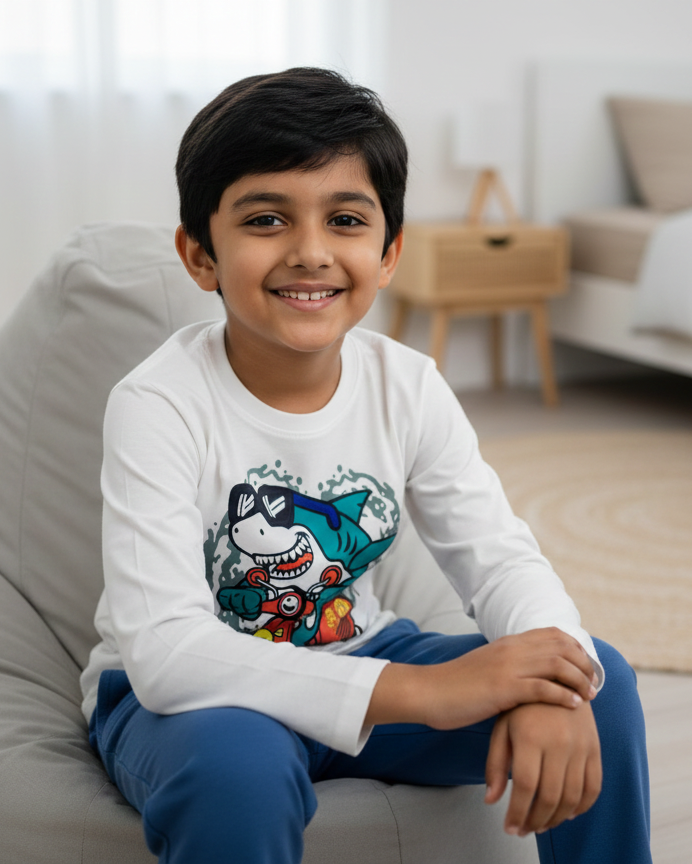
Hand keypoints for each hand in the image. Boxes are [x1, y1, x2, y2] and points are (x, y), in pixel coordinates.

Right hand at [366, 627, 597, 729]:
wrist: (428, 691)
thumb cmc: (456, 686)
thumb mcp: (487, 667)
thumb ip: (509, 665)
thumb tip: (529, 674)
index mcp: (507, 642)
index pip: (552, 634)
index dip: (576, 648)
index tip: (586, 666)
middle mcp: (511, 649)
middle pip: (561, 646)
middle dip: (584, 664)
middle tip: (594, 684)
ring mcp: (507, 667)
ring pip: (557, 664)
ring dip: (579, 680)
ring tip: (589, 696)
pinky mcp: (502, 688)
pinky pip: (542, 688)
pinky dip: (563, 696)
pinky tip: (572, 706)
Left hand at [485, 701, 601, 835]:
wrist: (556, 676)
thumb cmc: (522, 704)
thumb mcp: (502, 726)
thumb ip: (495, 763)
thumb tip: (491, 800)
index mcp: (530, 735)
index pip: (524, 786)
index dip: (516, 812)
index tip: (509, 827)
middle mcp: (558, 741)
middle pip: (549, 796)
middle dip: (535, 821)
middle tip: (524, 830)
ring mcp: (580, 745)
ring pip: (572, 796)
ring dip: (557, 819)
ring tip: (542, 825)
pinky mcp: (595, 747)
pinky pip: (594, 786)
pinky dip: (583, 806)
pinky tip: (568, 813)